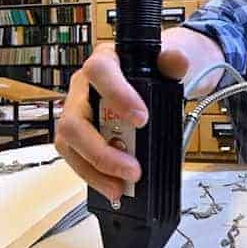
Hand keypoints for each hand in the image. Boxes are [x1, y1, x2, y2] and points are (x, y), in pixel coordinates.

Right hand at [54, 42, 188, 201]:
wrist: (154, 80)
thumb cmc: (154, 70)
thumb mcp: (168, 62)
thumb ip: (173, 61)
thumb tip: (177, 60)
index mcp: (103, 62)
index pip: (99, 72)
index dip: (116, 95)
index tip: (141, 119)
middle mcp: (82, 88)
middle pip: (74, 120)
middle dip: (102, 151)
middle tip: (133, 169)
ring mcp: (77, 113)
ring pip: (69, 144)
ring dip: (95, 170)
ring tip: (120, 187)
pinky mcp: (78, 136)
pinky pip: (76, 158)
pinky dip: (94, 176)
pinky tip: (113, 187)